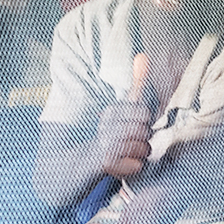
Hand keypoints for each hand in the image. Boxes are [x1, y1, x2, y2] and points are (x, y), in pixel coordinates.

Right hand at [96, 54, 154, 178]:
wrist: (79, 166)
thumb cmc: (108, 137)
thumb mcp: (122, 110)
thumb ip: (135, 85)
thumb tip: (143, 56)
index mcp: (111, 110)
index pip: (143, 112)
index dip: (142, 123)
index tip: (129, 127)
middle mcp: (106, 123)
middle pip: (144, 129)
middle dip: (143, 139)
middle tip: (128, 143)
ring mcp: (105, 142)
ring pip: (143, 148)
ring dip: (139, 155)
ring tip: (125, 155)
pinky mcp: (105, 162)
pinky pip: (137, 165)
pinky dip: (133, 168)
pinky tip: (121, 166)